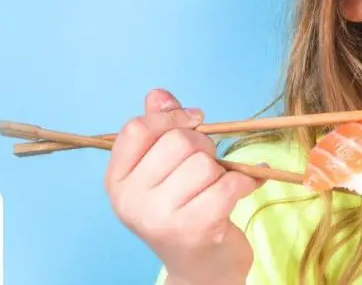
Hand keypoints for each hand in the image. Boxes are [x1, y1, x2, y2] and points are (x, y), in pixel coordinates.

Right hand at [104, 89, 263, 284]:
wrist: (202, 272)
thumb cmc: (184, 211)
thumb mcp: (163, 170)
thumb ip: (160, 129)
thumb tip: (159, 94)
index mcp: (117, 181)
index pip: (137, 128)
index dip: (170, 117)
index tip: (194, 120)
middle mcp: (131, 201)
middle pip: (177, 141)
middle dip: (203, 145)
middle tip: (208, 166)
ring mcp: (159, 218)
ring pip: (204, 163)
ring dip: (221, 169)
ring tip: (216, 187)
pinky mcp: (194, 229)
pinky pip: (228, 184)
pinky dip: (244, 182)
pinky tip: (241, 190)